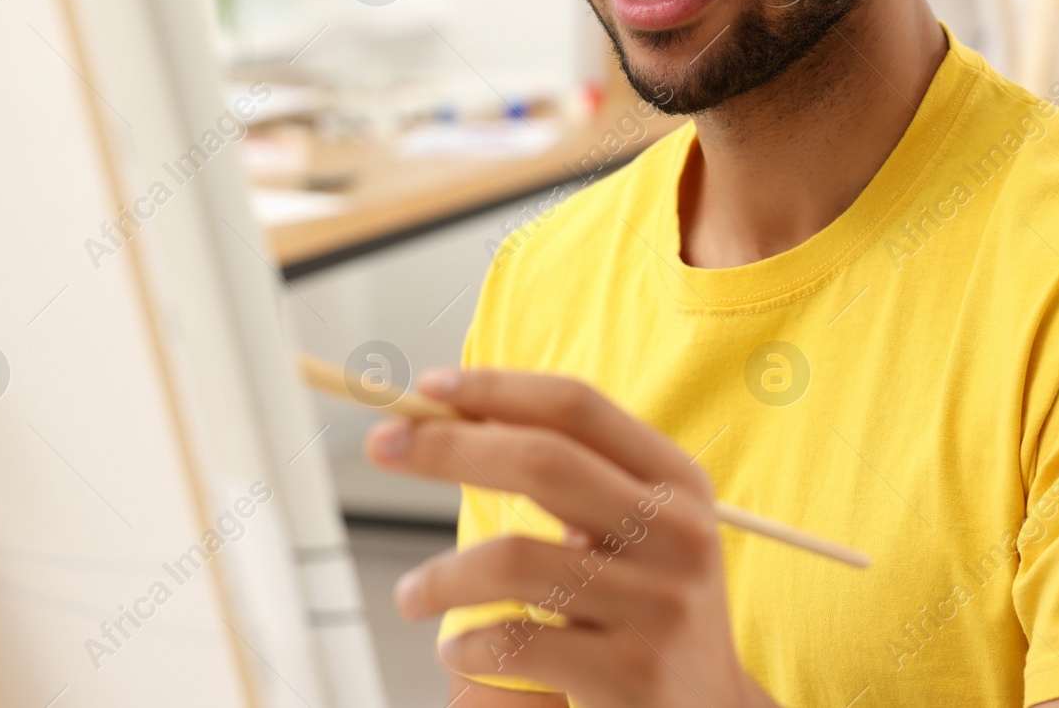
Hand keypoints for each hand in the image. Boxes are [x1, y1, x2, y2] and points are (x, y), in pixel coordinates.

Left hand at [365, 368, 779, 707]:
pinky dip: (468, 646)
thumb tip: (451, 413)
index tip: (428, 388)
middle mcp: (677, 532)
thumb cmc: (647, 607)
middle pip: (541, 462)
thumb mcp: (636, 529)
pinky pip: (514, 644)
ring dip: (440, 577)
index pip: (578, 408)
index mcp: (676, 483)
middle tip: (381, 446)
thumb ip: (568, 474)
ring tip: (412, 596)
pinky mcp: (631, 672)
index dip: (498, 388)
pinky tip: (461, 650)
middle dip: (447, 447)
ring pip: (512, 560)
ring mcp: (658, 604)